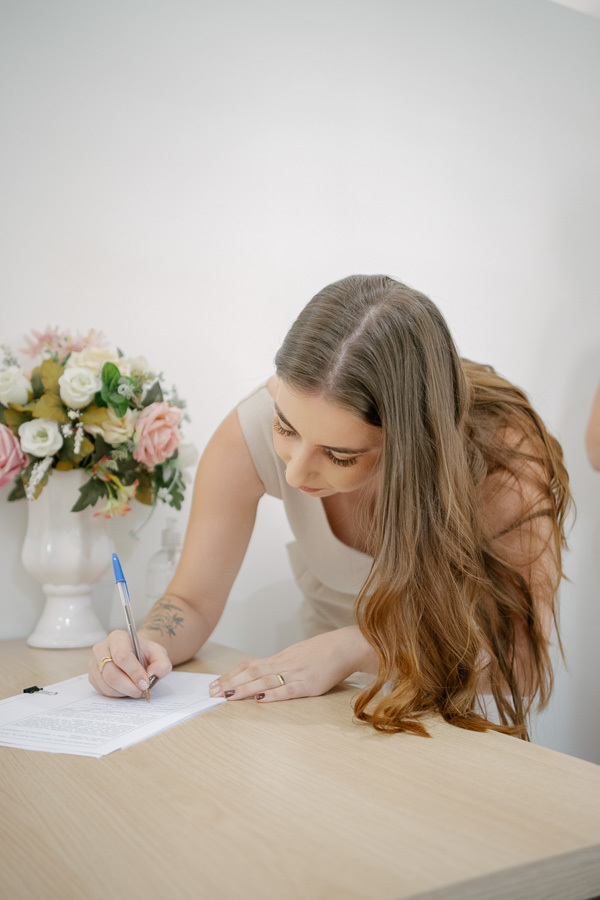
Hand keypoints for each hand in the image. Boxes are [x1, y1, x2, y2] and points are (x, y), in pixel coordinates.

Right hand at [89, 630, 171, 698]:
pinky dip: (117, 694)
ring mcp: (94, 663)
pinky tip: (126, 688)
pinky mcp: (92, 676)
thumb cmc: (145, 653)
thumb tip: (152, 673)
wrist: (135, 654)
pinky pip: (103, 691)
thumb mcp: (159, 654)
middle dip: (129, 687)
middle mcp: (101, 648)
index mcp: (117, 638)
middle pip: (111, 674)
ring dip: (124, 692)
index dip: (134, 673)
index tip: (145, 683)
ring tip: (135, 688)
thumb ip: (162, 663)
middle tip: (142, 691)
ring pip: (107, 685)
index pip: (122, 657)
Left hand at [209, 627, 373, 702]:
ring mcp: (296, 674)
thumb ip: (280, 665)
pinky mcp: (309, 684)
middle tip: (212, 693)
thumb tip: (261, 675)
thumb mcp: (297, 655)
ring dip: (245, 689)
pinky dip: (272, 695)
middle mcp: (284, 664)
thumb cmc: (322, 653)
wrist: (345, 647)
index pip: (249, 666)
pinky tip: (259, 700)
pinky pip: (288, 690)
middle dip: (230, 683)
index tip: (215, 684)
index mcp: (280, 658)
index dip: (231, 675)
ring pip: (265, 681)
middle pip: (251, 673)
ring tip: (228, 697)